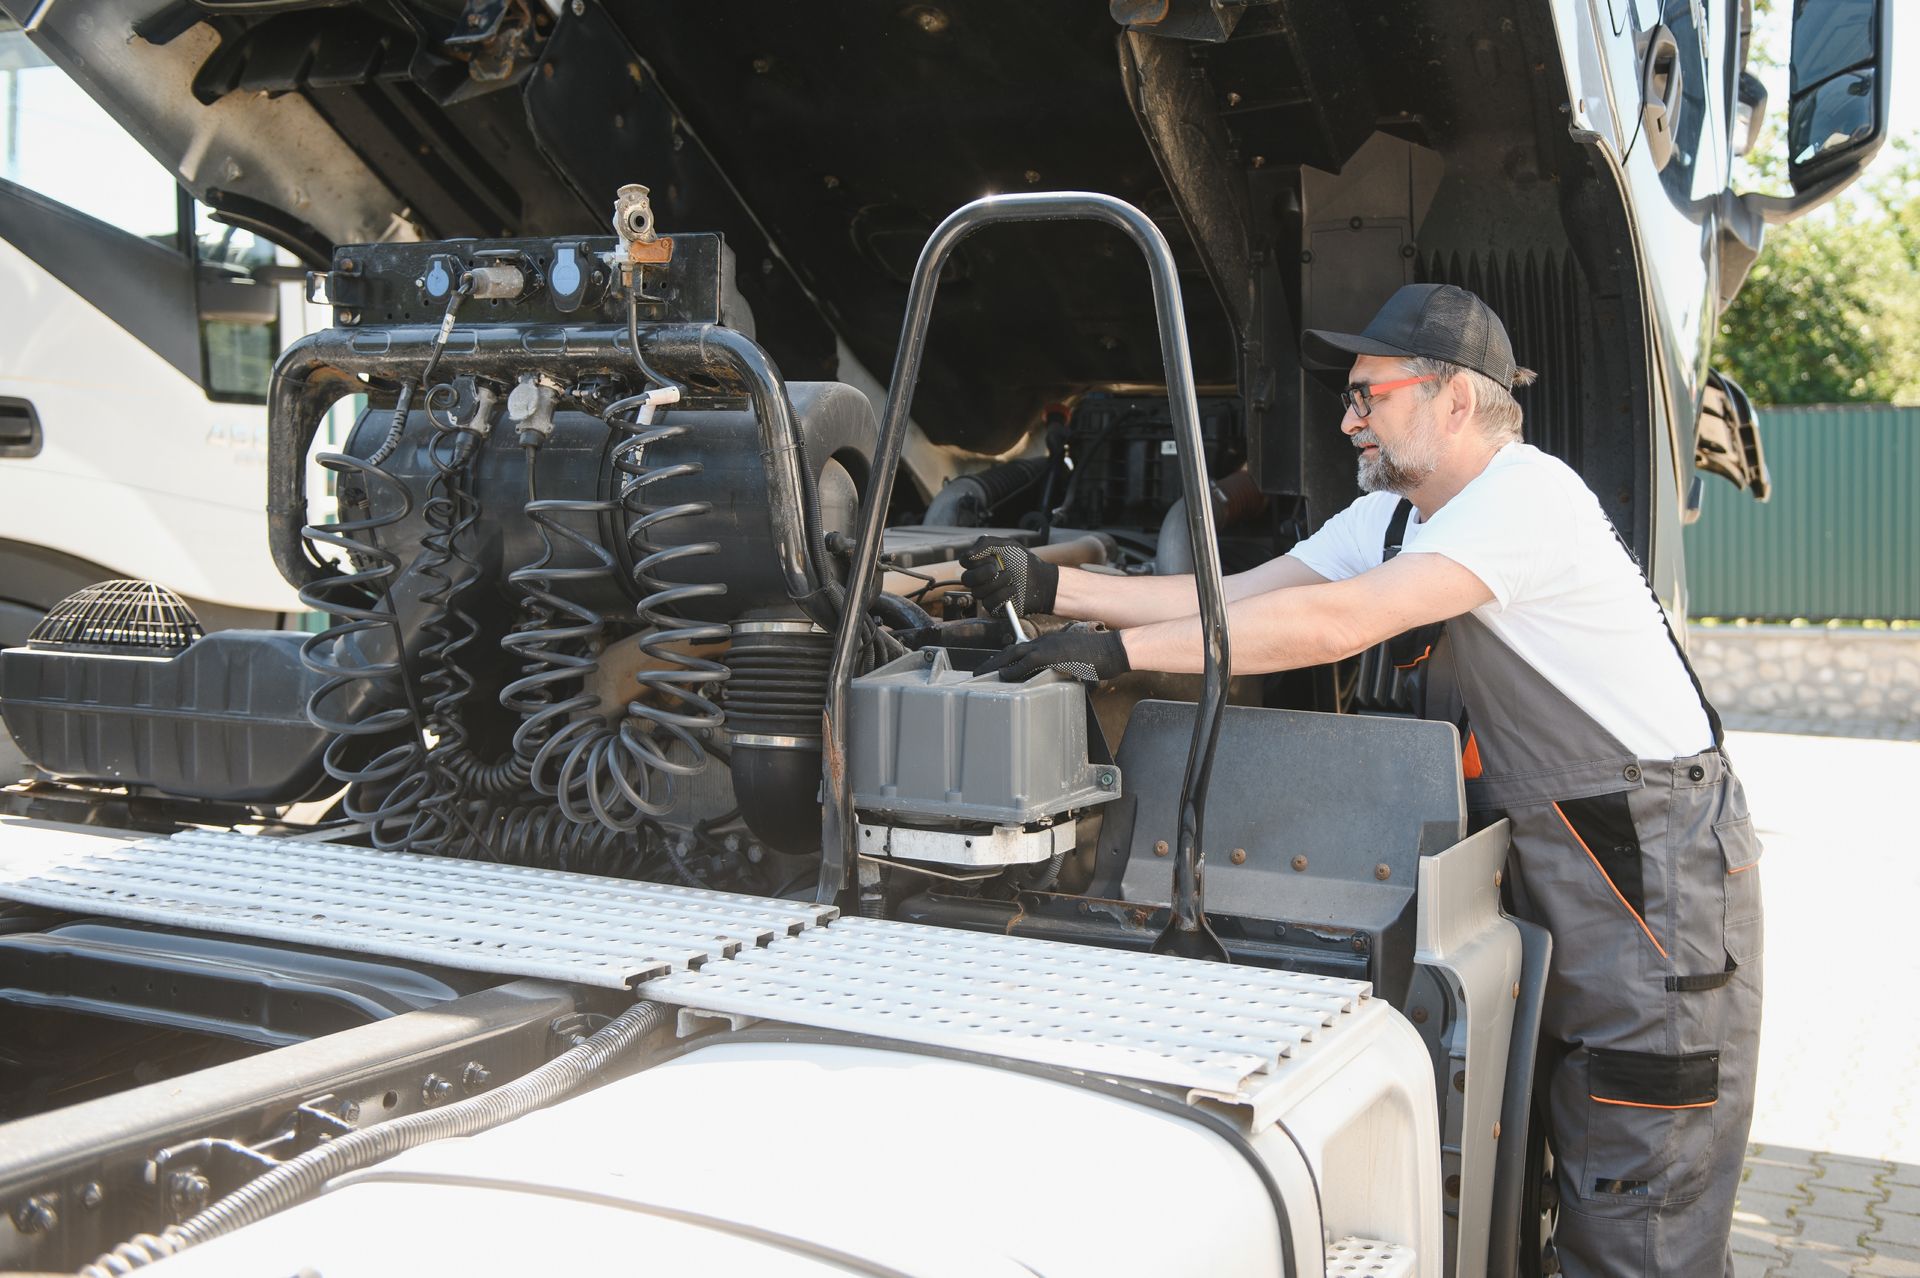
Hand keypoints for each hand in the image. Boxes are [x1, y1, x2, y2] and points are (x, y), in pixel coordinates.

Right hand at [960, 536, 1057, 615]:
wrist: (1041, 580)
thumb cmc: (1024, 562)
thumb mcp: (1006, 545)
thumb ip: (985, 544)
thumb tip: (968, 555)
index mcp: (980, 563)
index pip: (964, 562)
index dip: (974, 560)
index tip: (989, 557)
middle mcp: (980, 579)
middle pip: (966, 579)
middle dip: (982, 573)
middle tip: (997, 569)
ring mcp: (986, 594)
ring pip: (977, 592)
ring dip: (997, 583)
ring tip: (1011, 578)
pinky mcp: (994, 607)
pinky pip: (989, 603)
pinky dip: (1003, 595)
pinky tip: (1013, 590)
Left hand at [977, 623, 1130, 682]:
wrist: (1113, 649)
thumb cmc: (1100, 658)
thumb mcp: (1076, 663)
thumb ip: (1062, 670)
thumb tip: (1060, 681)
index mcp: (1050, 644)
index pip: (1020, 650)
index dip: (1004, 658)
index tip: (992, 667)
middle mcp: (1045, 643)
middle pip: (1010, 651)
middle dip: (992, 662)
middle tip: (977, 672)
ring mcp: (1048, 648)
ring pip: (1013, 655)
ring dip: (995, 665)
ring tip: (981, 675)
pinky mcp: (1053, 656)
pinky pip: (1027, 662)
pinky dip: (1013, 669)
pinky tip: (1003, 676)